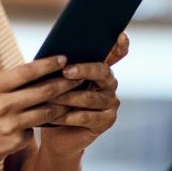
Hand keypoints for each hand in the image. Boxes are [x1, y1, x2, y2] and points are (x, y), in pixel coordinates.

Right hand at [0, 56, 81, 170]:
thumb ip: (9, 83)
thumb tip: (40, 69)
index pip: (27, 71)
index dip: (48, 64)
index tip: (65, 58)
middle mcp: (1, 104)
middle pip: (43, 91)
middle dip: (64, 83)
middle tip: (80, 76)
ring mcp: (9, 125)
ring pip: (46, 111)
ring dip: (62, 104)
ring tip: (74, 96)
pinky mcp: (16, 141)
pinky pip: (36, 129)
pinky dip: (41, 124)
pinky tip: (44, 122)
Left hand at [38, 33, 128, 156]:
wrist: (56, 134)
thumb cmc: (54, 102)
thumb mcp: (55, 82)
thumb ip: (60, 68)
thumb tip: (52, 56)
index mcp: (99, 69)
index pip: (116, 53)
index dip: (120, 45)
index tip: (121, 35)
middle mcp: (110, 83)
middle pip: (102, 71)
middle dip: (83, 70)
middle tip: (66, 71)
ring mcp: (111, 102)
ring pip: (90, 97)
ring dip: (68, 97)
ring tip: (50, 96)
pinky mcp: (107, 121)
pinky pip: (87, 117)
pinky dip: (67, 117)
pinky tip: (53, 116)